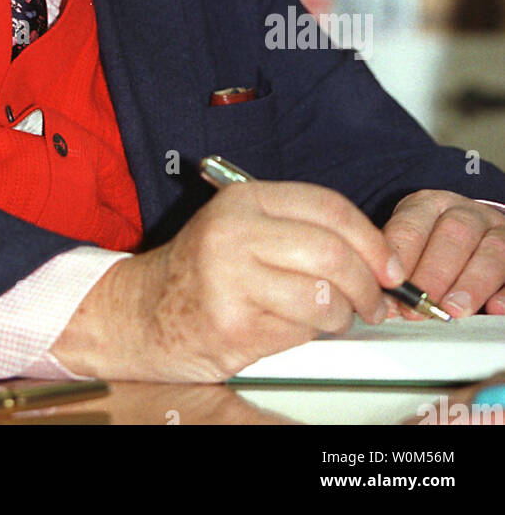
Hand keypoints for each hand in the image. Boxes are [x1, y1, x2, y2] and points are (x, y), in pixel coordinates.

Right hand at [50, 181, 405, 382]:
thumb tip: (380, 259)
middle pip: (333, 253)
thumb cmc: (204, 271)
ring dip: (342, 316)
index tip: (390, 266)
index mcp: (244, 199)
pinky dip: (311, 336)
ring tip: (332, 317)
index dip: (372, 239)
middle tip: (375, 302)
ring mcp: (231, 279)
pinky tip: (293, 328)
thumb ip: (303, 230)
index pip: (329, 208)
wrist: (145, 312)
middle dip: (368, 285)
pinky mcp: (233, 324)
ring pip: (323, 297)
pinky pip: (300, 332)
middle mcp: (235, 232)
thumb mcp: (245, 229)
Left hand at [383, 191, 504, 318]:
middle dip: (435, 273)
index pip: (412, 225)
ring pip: (492, 251)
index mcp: (429, 205)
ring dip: (471, 284)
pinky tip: (494, 309)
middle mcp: (466, 213)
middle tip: (422, 304)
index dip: (402, 257)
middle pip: (454, 235)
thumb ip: (399, 268)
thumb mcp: (412, 244)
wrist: (477, 237)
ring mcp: (498, 231)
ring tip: (454, 310)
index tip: (391, 287)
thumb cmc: (434, 247)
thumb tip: (384, 303)